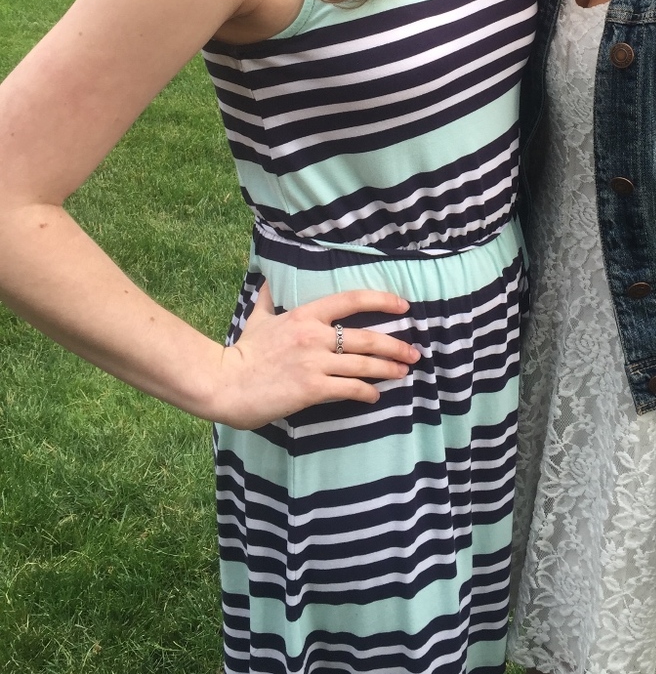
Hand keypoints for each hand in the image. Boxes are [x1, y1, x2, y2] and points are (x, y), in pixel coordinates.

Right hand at [210, 281, 418, 428]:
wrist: (224, 383)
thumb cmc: (243, 351)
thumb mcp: (257, 317)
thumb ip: (269, 298)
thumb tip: (270, 277)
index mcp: (304, 315)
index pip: (351, 299)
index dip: (381, 299)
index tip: (403, 306)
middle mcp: (314, 336)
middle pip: (367, 337)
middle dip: (395, 346)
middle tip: (414, 353)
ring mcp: (314, 362)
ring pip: (363, 365)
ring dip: (388, 369)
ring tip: (404, 372)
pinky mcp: (312, 388)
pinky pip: (349, 389)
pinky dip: (366, 392)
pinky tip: (374, 395)